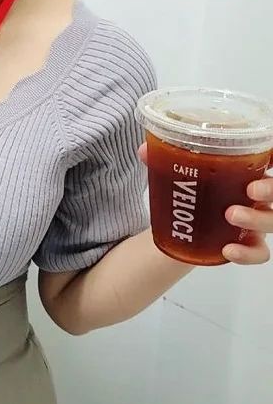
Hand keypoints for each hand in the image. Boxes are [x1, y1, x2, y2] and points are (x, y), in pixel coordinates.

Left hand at [137, 141, 271, 264]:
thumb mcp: (179, 173)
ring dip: (257, 219)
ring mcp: (256, 220)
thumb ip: (163, 160)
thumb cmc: (192, 190)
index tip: (271, 156)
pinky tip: (228, 250)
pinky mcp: (248, 244)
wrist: (185, 223)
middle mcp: (258, 194)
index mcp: (247, 170)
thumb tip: (143, 150)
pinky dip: (248, 253)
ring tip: (230, 215)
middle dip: (271, 189)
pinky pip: (259, 252)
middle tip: (250, 189)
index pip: (270, 160)